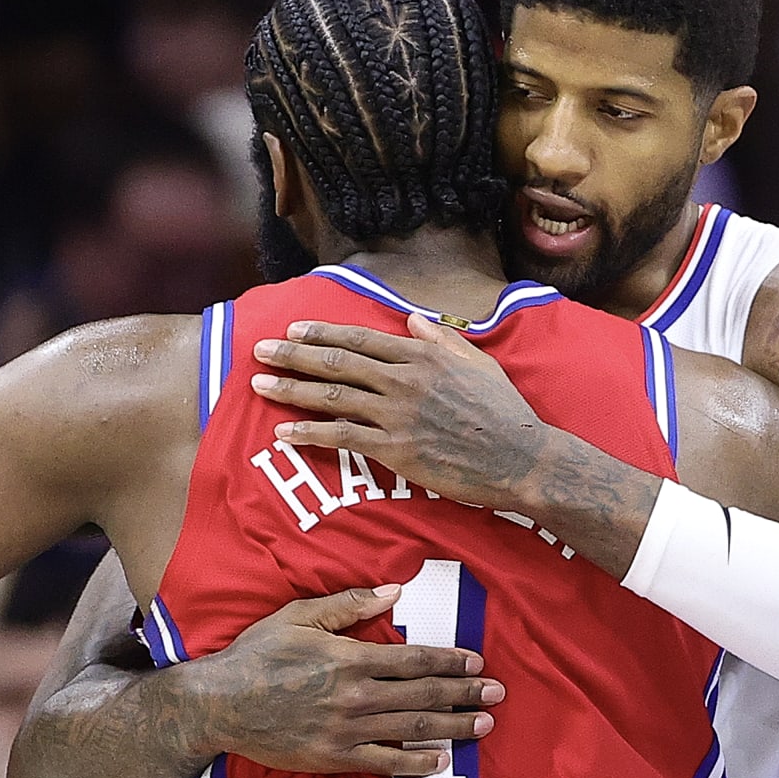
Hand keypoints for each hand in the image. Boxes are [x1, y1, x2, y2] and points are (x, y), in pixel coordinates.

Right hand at [196, 583, 503, 776]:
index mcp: (349, 658)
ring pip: (413, 729)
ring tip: (484, 725)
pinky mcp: (335, 758)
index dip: (450, 661)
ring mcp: (347, 730)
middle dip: (465, 693)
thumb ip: (348, 603)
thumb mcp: (298, 615)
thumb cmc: (257, 654)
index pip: (415, 660)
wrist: (219, 704)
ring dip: (453, 726)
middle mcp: (355, 696)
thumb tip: (394, 591)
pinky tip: (441, 760)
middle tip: (498, 693)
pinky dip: (417, 763)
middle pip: (424, 695)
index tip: (477, 661)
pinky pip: (385, 763)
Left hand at [249, 312, 550, 509]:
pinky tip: (284, 432)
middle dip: (293, 353)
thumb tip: (412, 320)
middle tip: (260, 349)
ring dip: (290, 389)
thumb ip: (441, 340)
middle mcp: (404, 379)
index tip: (294, 327)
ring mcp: (397, 414)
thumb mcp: (477, 363)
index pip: (360, 337)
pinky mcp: (395, 449)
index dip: (323, 331)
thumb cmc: (503, 412)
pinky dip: (309, 433)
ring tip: (258, 384)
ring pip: (331, 396)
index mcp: (422, 355)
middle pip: (337, 361)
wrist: (520, 457)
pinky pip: (342, 437)